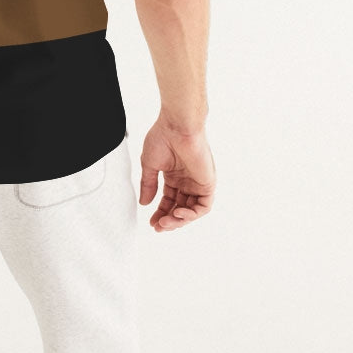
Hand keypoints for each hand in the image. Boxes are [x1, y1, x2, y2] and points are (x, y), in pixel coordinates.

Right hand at [138, 115, 215, 231]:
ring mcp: (198, 182)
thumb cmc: (163, 137)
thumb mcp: (149, 164)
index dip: (160, 212)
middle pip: (180, 208)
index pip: (169, 200)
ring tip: (166, 222)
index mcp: (174, 175)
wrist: (177, 126)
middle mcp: (187, 180)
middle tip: (158, 227)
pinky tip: (178, 213)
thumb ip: (148, 185)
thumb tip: (144, 203)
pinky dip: (192, 214)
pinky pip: (204, 206)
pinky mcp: (208, 183)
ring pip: (192, 210)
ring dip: (179, 220)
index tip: (152, 222)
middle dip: (169, 220)